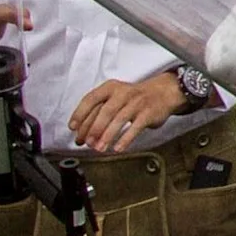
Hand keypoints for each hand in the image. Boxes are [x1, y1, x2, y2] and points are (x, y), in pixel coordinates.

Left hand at [66, 71, 185, 153]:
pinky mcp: (148, 113)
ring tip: (99, 148)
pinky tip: (118, 148)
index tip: (73, 128)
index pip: (91, 99)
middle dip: (94, 128)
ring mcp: (136, 102)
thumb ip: (99, 111)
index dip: (80, 113)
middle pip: (104, 111)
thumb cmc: (134, 98)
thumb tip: (82, 133)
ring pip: (119, 119)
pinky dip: (125, 138)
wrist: (162, 93)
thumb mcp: (115, 97)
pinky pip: (135, 127)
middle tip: (87, 142)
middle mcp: (122, 93)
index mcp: (110, 87)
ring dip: (107, 136)